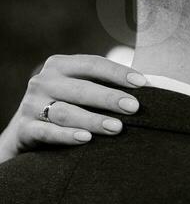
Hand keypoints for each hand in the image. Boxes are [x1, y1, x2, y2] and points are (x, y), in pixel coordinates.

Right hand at [0, 54, 145, 161]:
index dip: (117, 73)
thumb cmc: (67, 108)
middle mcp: (43, 82)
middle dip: (109, 97)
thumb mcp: (79, 91)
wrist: (25, 133)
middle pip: (80, 88)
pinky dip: (67, 135)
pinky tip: (86, 139)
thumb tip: (151, 88)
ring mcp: (32, 105)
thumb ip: (104, 86)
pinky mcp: (25, 129)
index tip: (143, 83)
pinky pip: (48, 132)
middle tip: (134, 107)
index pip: (91, 64)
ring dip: (93, 119)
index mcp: (59, 66)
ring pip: (65, 112)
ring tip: (117, 128)